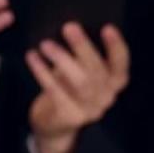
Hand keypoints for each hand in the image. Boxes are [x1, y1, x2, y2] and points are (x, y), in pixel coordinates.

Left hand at [26, 23, 129, 152]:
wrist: (55, 126)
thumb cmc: (69, 89)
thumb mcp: (80, 72)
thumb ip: (82, 56)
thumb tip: (71, 28)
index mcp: (114, 84)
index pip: (121, 65)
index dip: (116, 47)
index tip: (107, 27)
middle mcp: (107, 97)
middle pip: (98, 71)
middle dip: (84, 48)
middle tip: (69, 27)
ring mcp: (90, 110)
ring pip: (80, 82)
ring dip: (62, 60)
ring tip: (45, 44)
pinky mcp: (70, 116)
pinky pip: (56, 91)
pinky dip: (42, 72)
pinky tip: (32, 57)